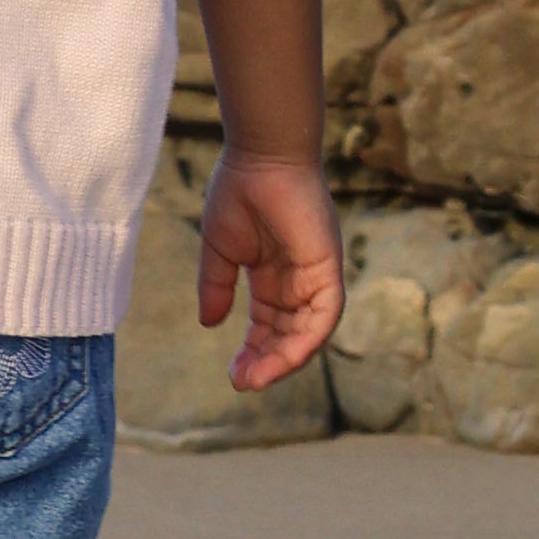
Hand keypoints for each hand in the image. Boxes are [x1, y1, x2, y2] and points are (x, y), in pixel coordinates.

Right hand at [196, 143, 343, 391]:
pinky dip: (308, 340)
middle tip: (242, 383)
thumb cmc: (238, 191)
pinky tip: (286, 359)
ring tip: (257, 379)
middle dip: (266, 363)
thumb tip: (210, 325)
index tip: (233, 375)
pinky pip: (325, 314)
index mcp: (272, 277)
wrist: (260, 155)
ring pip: (308, 333)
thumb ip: (216, 286)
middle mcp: (297, 282)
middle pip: (288, 336)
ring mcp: (315, 276)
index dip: (253, 353)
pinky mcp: (329, 267)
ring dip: (285, 360)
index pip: (268, 327)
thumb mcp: (220, 250)